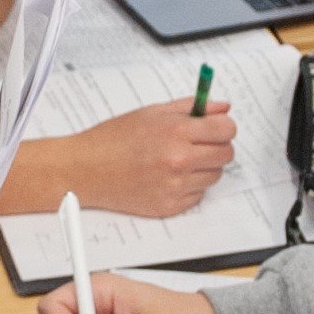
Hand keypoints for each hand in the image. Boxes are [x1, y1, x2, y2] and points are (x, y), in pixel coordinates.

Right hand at [57, 99, 233, 216]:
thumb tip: (222, 107)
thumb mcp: (153, 113)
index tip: (216, 127)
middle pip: (226, 154)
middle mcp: (178, 161)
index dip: (223, 126)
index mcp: (175, 132)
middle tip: (198, 143)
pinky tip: (167, 177)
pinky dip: (189, 186)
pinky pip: (198, 195)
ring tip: (177, 160)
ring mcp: (175, 186)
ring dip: (203, 167)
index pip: (226, 129)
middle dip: (217, 146)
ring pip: (214, 176)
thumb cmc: (114, 139)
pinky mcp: (170, 206)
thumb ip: (191, 108)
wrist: (86, 170)